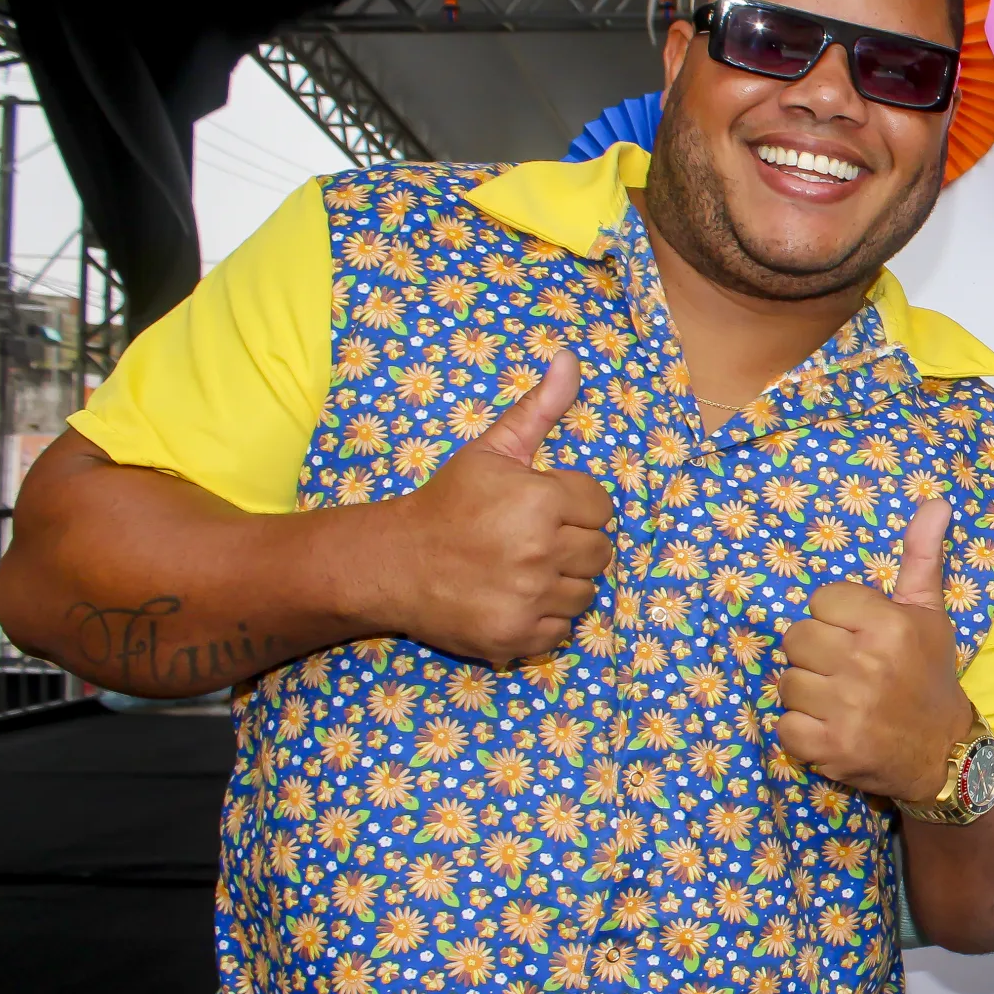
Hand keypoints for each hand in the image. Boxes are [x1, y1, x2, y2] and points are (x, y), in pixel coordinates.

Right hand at [378, 349, 614, 662]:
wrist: (393, 562)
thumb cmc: (447, 503)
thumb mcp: (492, 450)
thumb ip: (539, 408)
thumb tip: (571, 357)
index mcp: (541, 502)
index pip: (601, 506)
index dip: (575, 505)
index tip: (543, 508)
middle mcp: (541, 552)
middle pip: (600, 551)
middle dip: (573, 543)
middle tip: (532, 540)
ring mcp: (530, 598)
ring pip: (586, 592)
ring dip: (563, 582)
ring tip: (522, 568)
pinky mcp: (518, 636)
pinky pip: (562, 628)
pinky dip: (544, 616)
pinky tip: (514, 597)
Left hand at [778, 498, 973, 802]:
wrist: (944, 754)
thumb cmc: (930, 676)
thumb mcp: (929, 614)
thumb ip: (921, 557)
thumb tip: (936, 502)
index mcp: (890, 625)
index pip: (821, 600)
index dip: (834, 618)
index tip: (858, 637)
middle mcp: (867, 664)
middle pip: (796, 637)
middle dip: (816, 654)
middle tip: (845, 670)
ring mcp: (847, 708)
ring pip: (787, 681)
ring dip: (807, 693)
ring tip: (839, 700)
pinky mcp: (830, 747)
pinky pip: (785, 725)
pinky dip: (802, 731)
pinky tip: (831, 728)